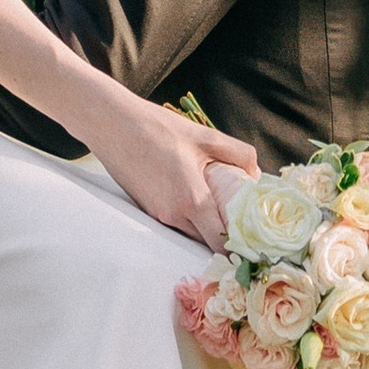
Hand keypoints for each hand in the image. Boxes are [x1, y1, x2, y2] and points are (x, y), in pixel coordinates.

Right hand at [93, 100, 257, 249]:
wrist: (112, 124)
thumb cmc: (158, 128)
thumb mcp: (205, 136)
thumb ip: (238, 154)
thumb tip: (256, 172)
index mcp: (192, 201)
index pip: (220, 243)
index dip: (238, 244)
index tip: (251, 237)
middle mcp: (173, 215)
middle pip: (206, 242)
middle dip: (223, 236)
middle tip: (239, 221)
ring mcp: (157, 215)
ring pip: (189, 232)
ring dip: (204, 225)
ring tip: (218, 205)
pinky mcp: (146, 209)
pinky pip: (174, 221)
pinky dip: (187, 216)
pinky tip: (191, 195)